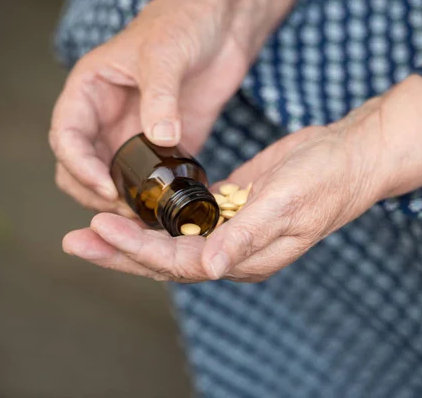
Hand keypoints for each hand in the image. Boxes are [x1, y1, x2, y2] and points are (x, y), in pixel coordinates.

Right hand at [49, 0, 294, 214]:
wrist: (221, 26)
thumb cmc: (183, 23)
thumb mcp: (166, 55)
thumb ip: (160, 96)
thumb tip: (159, 138)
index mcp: (90, 91)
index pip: (66, 136)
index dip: (78, 166)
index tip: (105, 187)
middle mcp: (106, 118)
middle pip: (80, 166)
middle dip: (94, 192)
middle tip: (124, 211)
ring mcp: (133, 134)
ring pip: (112, 179)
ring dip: (122, 202)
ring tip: (145, 217)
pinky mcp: (163, 147)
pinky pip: (149, 179)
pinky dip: (152, 197)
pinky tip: (167, 208)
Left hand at [62, 75, 421, 281]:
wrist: (347, 157)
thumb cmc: (325, 181)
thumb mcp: (288, 204)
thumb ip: (247, 236)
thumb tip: (208, 265)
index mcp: (246, 258)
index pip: (182, 263)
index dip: (140, 249)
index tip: (102, 228)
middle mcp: (233, 251)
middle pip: (166, 260)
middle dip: (120, 252)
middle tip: (73, 243)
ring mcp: (229, 232)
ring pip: (170, 241)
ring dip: (130, 236)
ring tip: (89, 230)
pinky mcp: (228, 208)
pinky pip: (184, 220)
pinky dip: (155, 217)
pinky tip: (132, 209)